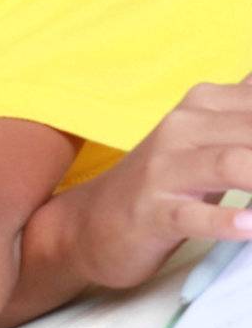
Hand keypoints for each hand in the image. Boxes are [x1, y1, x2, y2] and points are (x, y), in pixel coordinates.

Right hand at [65, 74, 251, 288]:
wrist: (92, 224)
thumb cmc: (167, 184)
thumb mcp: (212, 136)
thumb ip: (248, 111)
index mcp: (206, 103)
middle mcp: (185, 127)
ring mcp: (164, 170)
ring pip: (235, 163)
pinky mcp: (151, 212)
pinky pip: (194, 215)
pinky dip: (228, 221)